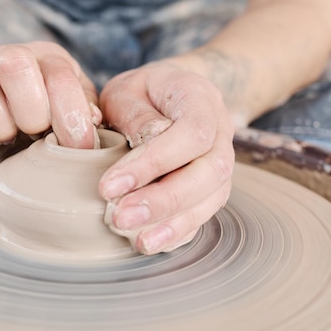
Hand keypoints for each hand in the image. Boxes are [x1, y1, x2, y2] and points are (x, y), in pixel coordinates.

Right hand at [0, 41, 100, 152]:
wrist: (5, 90)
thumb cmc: (48, 103)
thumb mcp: (74, 102)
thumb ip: (86, 109)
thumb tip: (92, 120)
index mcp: (49, 58)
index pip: (60, 77)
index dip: (71, 118)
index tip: (78, 148)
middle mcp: (12, 55)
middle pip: (14, 64)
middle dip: (30, 113)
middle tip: (37, 135)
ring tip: (10, 138)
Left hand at [99, 61, 234, 254]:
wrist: (172, 93)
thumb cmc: (144, 92)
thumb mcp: (128, 89)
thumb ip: (133, 113)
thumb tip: (141, 144)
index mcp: (201, 98)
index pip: (191, 132)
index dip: (154, 162)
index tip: (109, 186)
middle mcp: (221, 132)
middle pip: (209, 172)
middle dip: (164, 200)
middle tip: (120, 217)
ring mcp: (221, 162)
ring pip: (212, 198)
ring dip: (175, 223)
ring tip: (138, 241)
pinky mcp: (212, 187)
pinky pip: (205, 213)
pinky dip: (180, 231)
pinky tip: (152, 242)